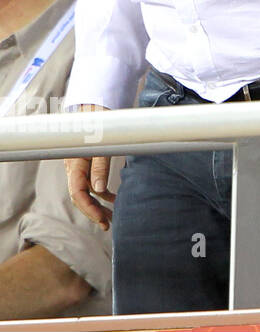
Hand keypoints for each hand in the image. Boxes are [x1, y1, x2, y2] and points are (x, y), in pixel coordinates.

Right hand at [65, 106, 113, 230]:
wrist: (94, 106)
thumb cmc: (97, 124)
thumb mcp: (101, 145)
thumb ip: (99, 166)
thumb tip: (100, 190)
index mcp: (75, 165)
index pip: (78, 194)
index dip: (89, 209)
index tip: (102, 220)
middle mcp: (75, 168)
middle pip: (81, 196)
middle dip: (93, 212)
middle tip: (108, 225)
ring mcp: (80, 167)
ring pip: (87, 191)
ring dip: (98, 204)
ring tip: (112, 216)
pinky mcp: (88, 163)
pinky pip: (92, 182)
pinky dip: (102, 192)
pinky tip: (114, 198)